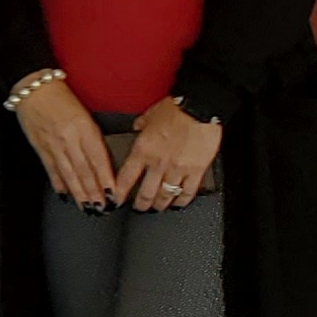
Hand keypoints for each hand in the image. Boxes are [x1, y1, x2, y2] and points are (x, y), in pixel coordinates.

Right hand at [11, 71, 117, 208]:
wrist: (33, 88)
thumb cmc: (59, 96)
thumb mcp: (84, 111)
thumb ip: (92, 134)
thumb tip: (102, 159)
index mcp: (83, 127)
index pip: (98, 158)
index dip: (106, 178)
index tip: (113, 192)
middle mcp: (69, 138)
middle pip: (84, 170)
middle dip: (94, 192)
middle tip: (102, 207)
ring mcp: (53, 145)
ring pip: (69, 174)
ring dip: (79, 193)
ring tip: (87, 206)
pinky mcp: (40, 147)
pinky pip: (52, 169)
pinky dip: (59, 183)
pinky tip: (65, 194)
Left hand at [109, 98, 224, 211]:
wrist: (200, 108)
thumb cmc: (177, 108)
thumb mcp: (151, 113)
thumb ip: (142, 123)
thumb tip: (137, 126)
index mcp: (144, 149)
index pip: (126, 178)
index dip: (119, 192)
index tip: (116, 199)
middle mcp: (158, 163)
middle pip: (146, 193)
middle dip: (140, 204)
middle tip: (139, 208)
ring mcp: (178, 169)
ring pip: (166, 195)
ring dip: (160, 205)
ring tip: (157, 208)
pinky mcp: (196, 171)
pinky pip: (188, 192)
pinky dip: (182, 200)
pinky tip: (179, 203)